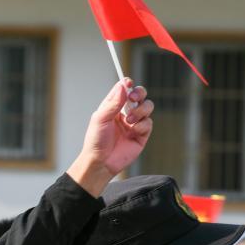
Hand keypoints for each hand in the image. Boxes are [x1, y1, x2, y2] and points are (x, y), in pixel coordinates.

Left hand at [67, 79, 153, 196]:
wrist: (101, 162)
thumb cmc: (96, 141)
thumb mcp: (101, 119)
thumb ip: (113, 103)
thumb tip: (123, 86)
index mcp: (113, 107)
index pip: (123, 90)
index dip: (127, 84)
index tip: (128, 82)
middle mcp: (124, 113)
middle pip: (139, 95)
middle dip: (140, 93)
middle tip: (134, 97)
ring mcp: (134, 123)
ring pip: (147, 106)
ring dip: (141, 110)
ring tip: (130, 120)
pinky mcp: (141, 134)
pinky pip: (148, 123)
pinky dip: (142, 125)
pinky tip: (133, 131)